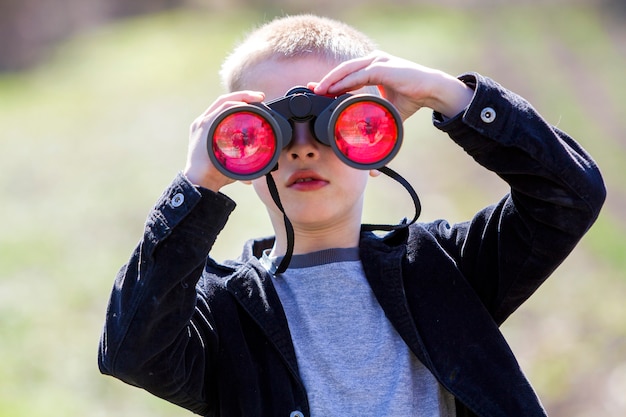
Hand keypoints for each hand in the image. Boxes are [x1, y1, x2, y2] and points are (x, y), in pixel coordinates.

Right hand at [184, 91, 264, 190]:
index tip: (257, 101)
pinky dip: (234, 105)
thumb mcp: (231, 161)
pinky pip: (221, 110)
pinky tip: (245, 106)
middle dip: (244, 96)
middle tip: (261, 96)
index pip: (224, 108)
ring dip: (242, 97)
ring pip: (223, 102)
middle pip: (223, 101)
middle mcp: (203, 122)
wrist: (201, 181)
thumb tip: (260, 167)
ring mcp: (202, 123)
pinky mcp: (203, 126)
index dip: (240, 101)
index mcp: (207, 128)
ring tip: (257, 98)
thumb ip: (241, 159)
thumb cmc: (216, 174)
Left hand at [309, 51, 472, 119]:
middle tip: (311, 91)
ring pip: (347, 69)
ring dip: (331, 80)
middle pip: (343, 70)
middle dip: (326, 81)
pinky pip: (359, 74)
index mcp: (373, 68)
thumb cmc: (412, 98)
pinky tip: (334, 89)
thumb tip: (368, 141)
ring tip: (318, 91)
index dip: (331, 83)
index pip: (347, 74)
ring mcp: (377, 62)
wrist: (432, 91)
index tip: (317, 92)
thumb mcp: (387, 111)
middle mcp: (373, 62)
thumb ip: (375, 120)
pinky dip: (345, 82)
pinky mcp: (382, 67)